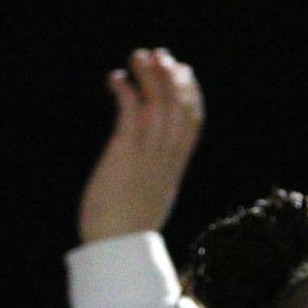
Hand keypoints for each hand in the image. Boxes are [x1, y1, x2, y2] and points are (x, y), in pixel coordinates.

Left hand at [78, 47, 203, 244]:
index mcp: (173, 169)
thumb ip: (150, 179)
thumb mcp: (147, 199)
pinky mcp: (125, 155)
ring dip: (150, 77)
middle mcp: (165, 159)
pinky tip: (115, 79)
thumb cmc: (124, 232)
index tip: (183, 73)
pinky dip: (125, 91)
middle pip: (179, 108)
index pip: (192, 124)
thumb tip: (144, 174)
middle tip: (159, 55)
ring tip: (138, 56)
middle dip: (172, 78)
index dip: (191, 95)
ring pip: (159, 106)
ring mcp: (147, 156)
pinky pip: (131, 114)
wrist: (116, 251)